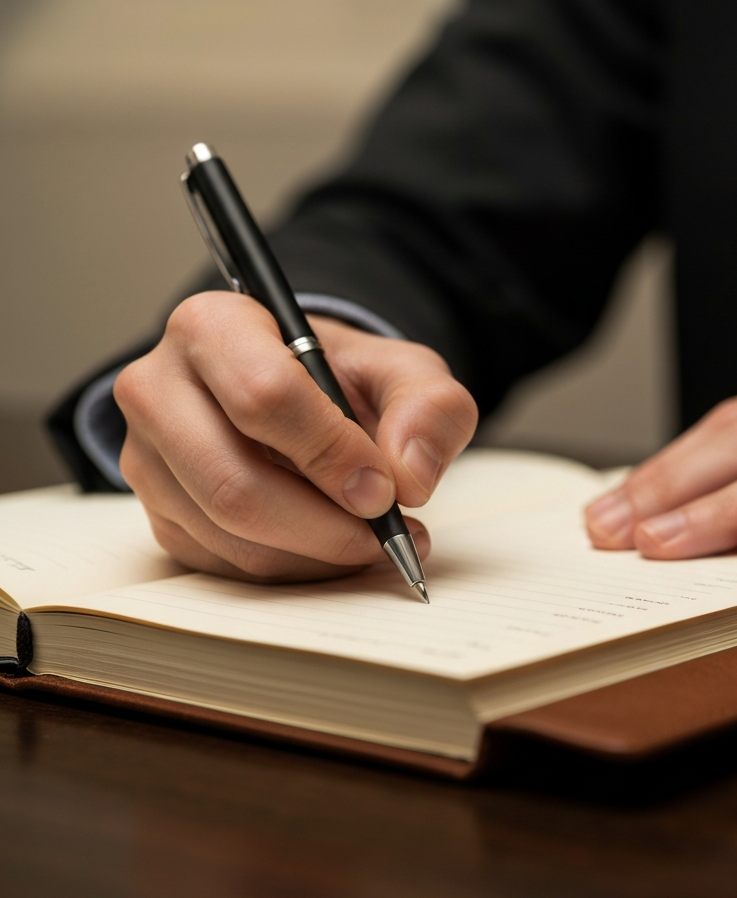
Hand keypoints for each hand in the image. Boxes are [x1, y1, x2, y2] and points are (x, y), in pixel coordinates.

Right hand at [115, 292, 477, 580]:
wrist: (296, 397)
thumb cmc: (341, 378)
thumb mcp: (402, 372)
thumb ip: (428, 408)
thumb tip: (410, 476)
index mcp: (213, 326)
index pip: (264, 397)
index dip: (333, 454)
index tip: (384, 489)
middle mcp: (158, 390)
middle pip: (235, 484)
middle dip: (326, 526)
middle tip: (386, 535)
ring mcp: (148, 458)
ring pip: (230, 535)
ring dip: (316, 556)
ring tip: (374, 543)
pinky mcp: (159, 514)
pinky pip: (225, 566)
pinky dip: (293, 571)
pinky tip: (334, 551)